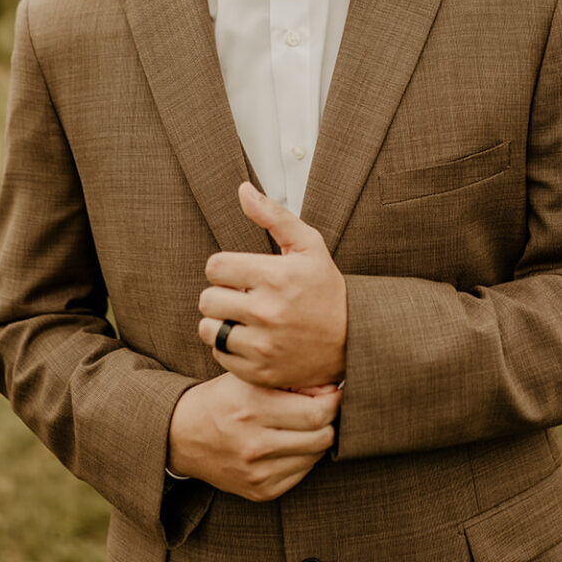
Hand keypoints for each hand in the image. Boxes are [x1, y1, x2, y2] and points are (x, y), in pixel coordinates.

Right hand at [166, 374, 340, 501]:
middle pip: (322, 436)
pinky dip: (303, 457)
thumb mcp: (248, 378)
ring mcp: (258, 472)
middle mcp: (255, 442)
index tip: (331, 392)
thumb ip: (288, 379)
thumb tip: (331, 387)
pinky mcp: (260, 491)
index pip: (317, 411)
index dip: (333, 400)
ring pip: (316, 455)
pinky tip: (288, 443)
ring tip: (303, 424)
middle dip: (330, 419)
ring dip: (318, 438)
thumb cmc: (222, 399)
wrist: (182, 436)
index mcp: (252, 406)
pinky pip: (302, 473)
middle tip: (323, 407)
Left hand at [198, 182, 347, 389]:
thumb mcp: (309, 245)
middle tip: (241, 296)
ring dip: (220, 322)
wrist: (354, 340)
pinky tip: (249, 338)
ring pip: (208, 328)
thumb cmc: (327, 289)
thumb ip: (274, 215)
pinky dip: (229, 347)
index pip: (215, 266)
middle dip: (222, 294)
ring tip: (241, 318)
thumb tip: (243, 190)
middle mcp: (267, 312)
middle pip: (207, 298)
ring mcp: (263, 345)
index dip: (225, 268)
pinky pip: (220, 355)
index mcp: (276, 276)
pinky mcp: (260, 371)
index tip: (240, 273)